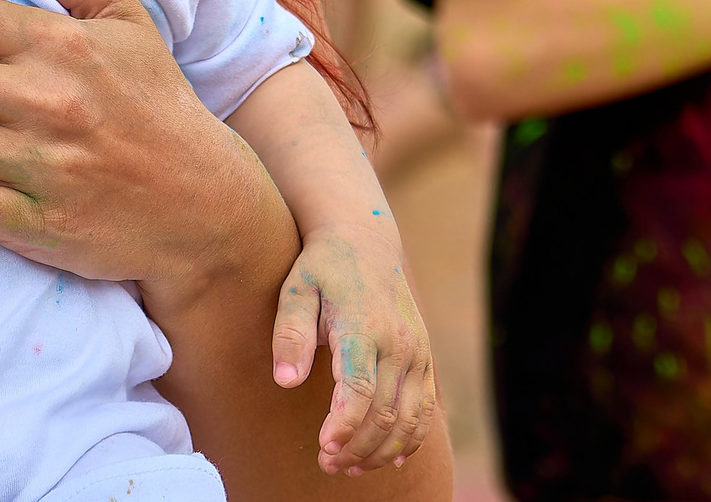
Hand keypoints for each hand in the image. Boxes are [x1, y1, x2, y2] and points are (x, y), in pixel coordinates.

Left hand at [275, 223, 436, 475]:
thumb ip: (290, 335)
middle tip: (327, 464)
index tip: (324, 448)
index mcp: (365, 326)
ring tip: (350, 467)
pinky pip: (424, 410)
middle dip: (357, 447)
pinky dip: (410, 439)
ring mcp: (418, 353)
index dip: (344, 426)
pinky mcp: (425, 360)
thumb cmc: (322, 269)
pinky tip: (388, 459)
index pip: (360, 389)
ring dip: (381, 451)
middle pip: (385, 413)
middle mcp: (399, 343)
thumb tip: (285, 381)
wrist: (366, 243)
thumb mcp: (296, 290)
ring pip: (409, 419)